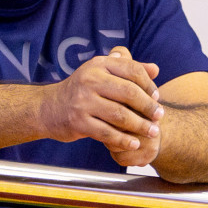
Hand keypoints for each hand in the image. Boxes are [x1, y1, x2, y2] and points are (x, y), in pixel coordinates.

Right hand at [40, 45, 162, 165]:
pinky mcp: (77, 122)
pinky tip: (133, 143)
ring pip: (120, 115)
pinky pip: (107, 133)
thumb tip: (155, 69)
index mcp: (97, 65)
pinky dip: (123, 140)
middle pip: (129, 92)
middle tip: (160, 116)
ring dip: (140, 126)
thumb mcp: (99, 73)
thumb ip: (126, 68)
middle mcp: (89, 80)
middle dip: (148, 106)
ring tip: (152, 132)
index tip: (157, 97)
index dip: (149, 84)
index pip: (132, 70)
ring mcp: (82, 102)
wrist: (47, 108)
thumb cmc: (80, 91)